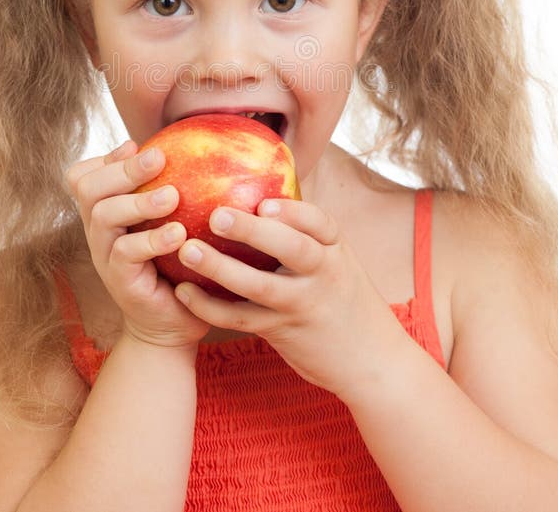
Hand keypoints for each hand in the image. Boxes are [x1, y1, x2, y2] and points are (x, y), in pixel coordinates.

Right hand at [65, 141, 210, 349]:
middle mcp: (99, 231)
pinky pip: (125, 253)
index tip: (136, 145)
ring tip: (172, 196)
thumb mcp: (170, 222)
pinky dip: (152, 239)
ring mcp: (105, 256)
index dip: (105, 158)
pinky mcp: (120, 281)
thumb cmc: (176, 265)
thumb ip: (169, 190)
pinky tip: (178, 234)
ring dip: (138, 201)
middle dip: (123, 168)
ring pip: (103, 216)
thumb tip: (190, 152)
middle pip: (88, 188)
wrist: (172, 325)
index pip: (83, 176)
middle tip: (158, 157)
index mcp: (106, 212)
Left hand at [173, 199, 402, 397]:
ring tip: (189, 250)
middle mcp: (323, 274)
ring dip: (221, 268)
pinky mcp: (282, 332)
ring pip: (260, 287)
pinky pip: (241, 318)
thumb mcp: (338, 262)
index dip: (292, 211)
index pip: (320, 223)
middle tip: (216, 215)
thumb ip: (307, 236)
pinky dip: (210, 306)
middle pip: (291, 249)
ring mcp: (302, 305)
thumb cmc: (345, 300)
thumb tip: (259, 195)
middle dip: (254, 231)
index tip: (263, 202)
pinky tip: (184, 292)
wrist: (373, 363)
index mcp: (336, 249)